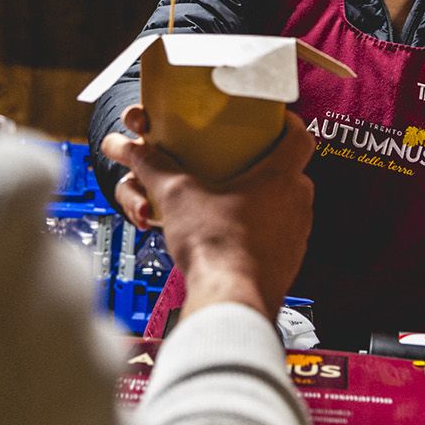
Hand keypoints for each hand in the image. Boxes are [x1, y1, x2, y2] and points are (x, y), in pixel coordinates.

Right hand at [100, 104, 314, 316]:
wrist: (231, 305)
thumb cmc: (214, 248)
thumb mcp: (175, 196)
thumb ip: (151, 165)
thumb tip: (125, 145)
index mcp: (281, 176)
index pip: (299, 135)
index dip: (284, 122)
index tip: (267, 119)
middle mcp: (298, 203)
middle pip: (286, 169)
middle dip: (257, 163)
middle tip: (232, 159)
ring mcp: (297, 235)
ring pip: (278, 204)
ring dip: (251, 198)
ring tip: (220, 199)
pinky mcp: (287, 261)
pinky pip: (273, 234)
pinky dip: (252, 228)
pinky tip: (224, 232)